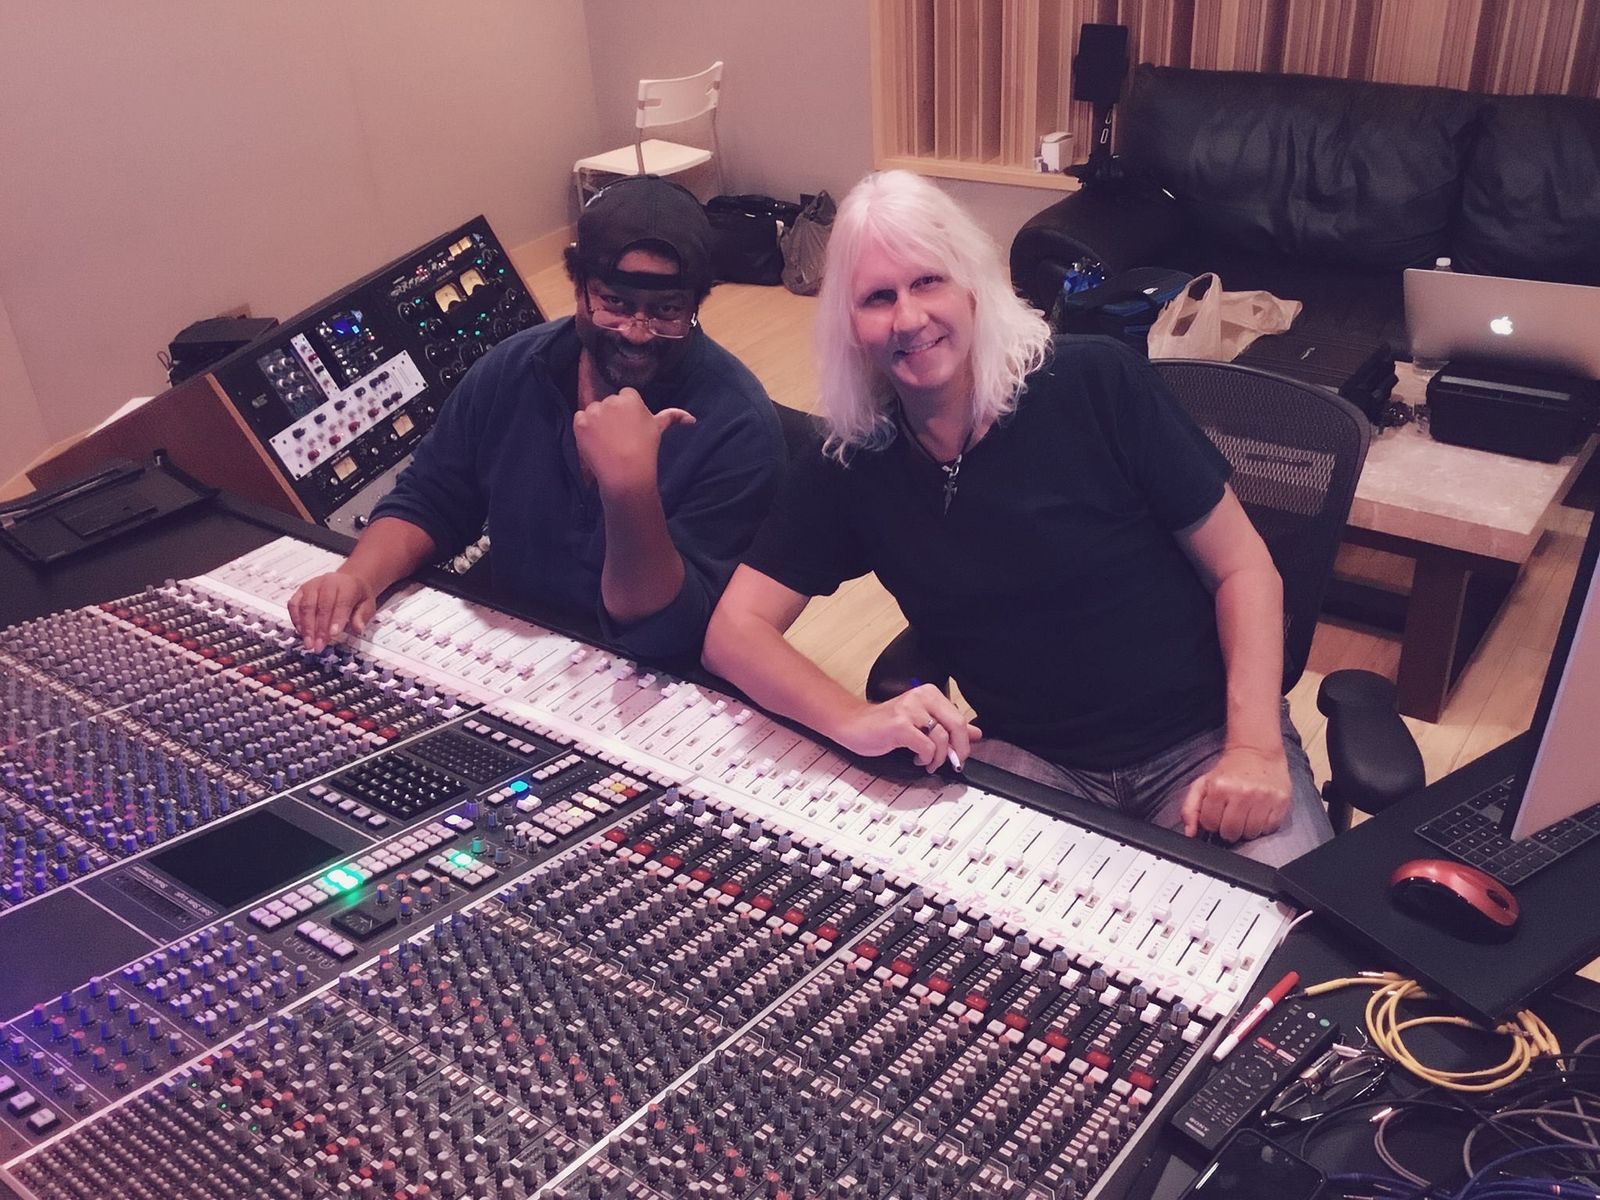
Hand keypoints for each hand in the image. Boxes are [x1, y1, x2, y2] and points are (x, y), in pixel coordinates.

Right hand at [287, 571, 376, 651]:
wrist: (347, 581)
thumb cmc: (356, 594)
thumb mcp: (367, 604)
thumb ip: (362, 616)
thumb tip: (358, 628)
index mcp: (347, 585)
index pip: (341, 602)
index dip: (336, 619)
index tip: (333, 635)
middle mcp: (328, 582)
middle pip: (321, 605)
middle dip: (319, 628)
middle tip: (319, 645)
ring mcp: (312, 586)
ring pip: (305, 606)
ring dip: (306, 627)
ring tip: (309, 643)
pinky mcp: (301, 591)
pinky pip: (294, 605)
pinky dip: (296, 619)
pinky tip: (301, 632)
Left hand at [573, 386, 694, 497]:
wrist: (626, 473)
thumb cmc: (646, 450)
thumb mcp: (659, 430)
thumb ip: (672, 417)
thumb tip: (691, 418)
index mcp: (630, 397)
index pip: (625, 395)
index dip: (627, 411)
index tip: (630, 426)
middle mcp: (611, 400)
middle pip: (608, 402)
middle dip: (612, 415)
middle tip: (619, 436)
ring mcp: (594, 410)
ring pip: (593, 410)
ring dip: (597, 422)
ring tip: (607, 441)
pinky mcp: (580, 422)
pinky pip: (579, 419)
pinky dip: (584, 429)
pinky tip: (596, 442)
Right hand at [834, 684, 981, 773]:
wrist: (853, 724)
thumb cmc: (884, 724)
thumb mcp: (921, 722)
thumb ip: (947, 726)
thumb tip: (975, 733)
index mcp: (929, 694)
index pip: (959, 717)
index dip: (964, 740)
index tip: (960, 754)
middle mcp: (920, 698)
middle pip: (956, 724)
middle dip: (959, 749)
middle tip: (953, 762)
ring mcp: (909, 711)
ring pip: (942, 738)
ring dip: (939, 757)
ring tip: (929, 762)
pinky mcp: (899, 725)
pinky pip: (926, 746)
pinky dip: (926, 757)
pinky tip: (918, 758)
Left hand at [1181, 745, 1290, 842]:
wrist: (1257, 752)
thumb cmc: (1228, 771)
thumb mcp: (1202, 784)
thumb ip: (1190, 808)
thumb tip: (1190, 833)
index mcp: (1219, 788)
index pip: (1210, 824)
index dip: (1211, 823)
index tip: (1216, 815)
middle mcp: (1242, 793)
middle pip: (1231, 832)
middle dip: (1228, 829)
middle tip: (1231, 818)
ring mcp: (1263, 798)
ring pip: (1251, 834)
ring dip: (1246, 830)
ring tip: (1245, 815)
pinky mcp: (1281, 802)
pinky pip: (1269, 829)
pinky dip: (1263, 827)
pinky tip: (1258, 814)